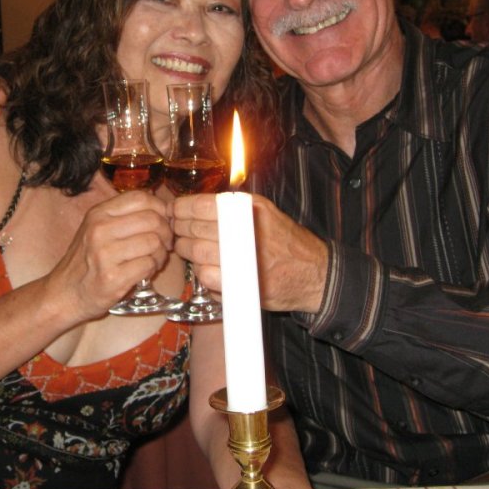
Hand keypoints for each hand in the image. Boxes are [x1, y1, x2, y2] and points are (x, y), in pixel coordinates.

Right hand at [50, 190, 172, 317]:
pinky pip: (148, 265)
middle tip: (164, 244)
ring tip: (153, 259)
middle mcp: (99, 230)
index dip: (160, 208)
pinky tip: (145, 272)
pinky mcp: (112, 278)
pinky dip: (153, 269)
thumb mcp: (96, 228)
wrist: (64, 294)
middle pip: (152, 220)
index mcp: (98, 213)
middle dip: (166, 232)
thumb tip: (164, 208)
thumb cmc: (86, 260)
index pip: (140, 198)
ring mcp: (104, 254)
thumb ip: (124, 216)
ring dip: (160, 253)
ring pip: (154, 243)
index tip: (164, 221)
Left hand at [170, 193, 327, 313]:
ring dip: (186, 252)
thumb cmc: (286, 243)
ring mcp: (244, 258)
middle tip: (174, 233)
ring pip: (197, 252)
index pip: (201, 205)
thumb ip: (233, 208)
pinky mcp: (243, 284)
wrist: (315, 274)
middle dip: (178, 231)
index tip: (172, 212)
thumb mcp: (264, 212)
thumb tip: (192, 207)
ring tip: (185, 250)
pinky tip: (204, 269)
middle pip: (194, 229)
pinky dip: (201, 273)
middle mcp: (246, 231)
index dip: (180, 209)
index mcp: (249, 210)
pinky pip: (207, 276)